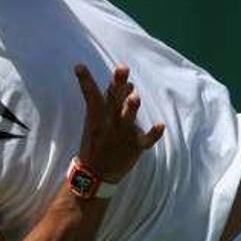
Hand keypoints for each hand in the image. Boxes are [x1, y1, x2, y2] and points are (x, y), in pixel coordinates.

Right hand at [74, 64, 164, 182]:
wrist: (96, 174)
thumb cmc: (96, 143)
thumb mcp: (95, 122)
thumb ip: (111, 102)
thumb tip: (127, 82)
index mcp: (97, 117)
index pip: (91, 95)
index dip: (85, 80)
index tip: (79, 66)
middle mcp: (110, 123)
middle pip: (114, 101)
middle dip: (118, 85)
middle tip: (122, 69)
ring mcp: (123, 135)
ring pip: (128, 119)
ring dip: (131, 108)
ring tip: (135, 97)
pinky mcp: (135, 146)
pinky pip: (146, 141)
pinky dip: (153, 134)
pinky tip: (160, 125)